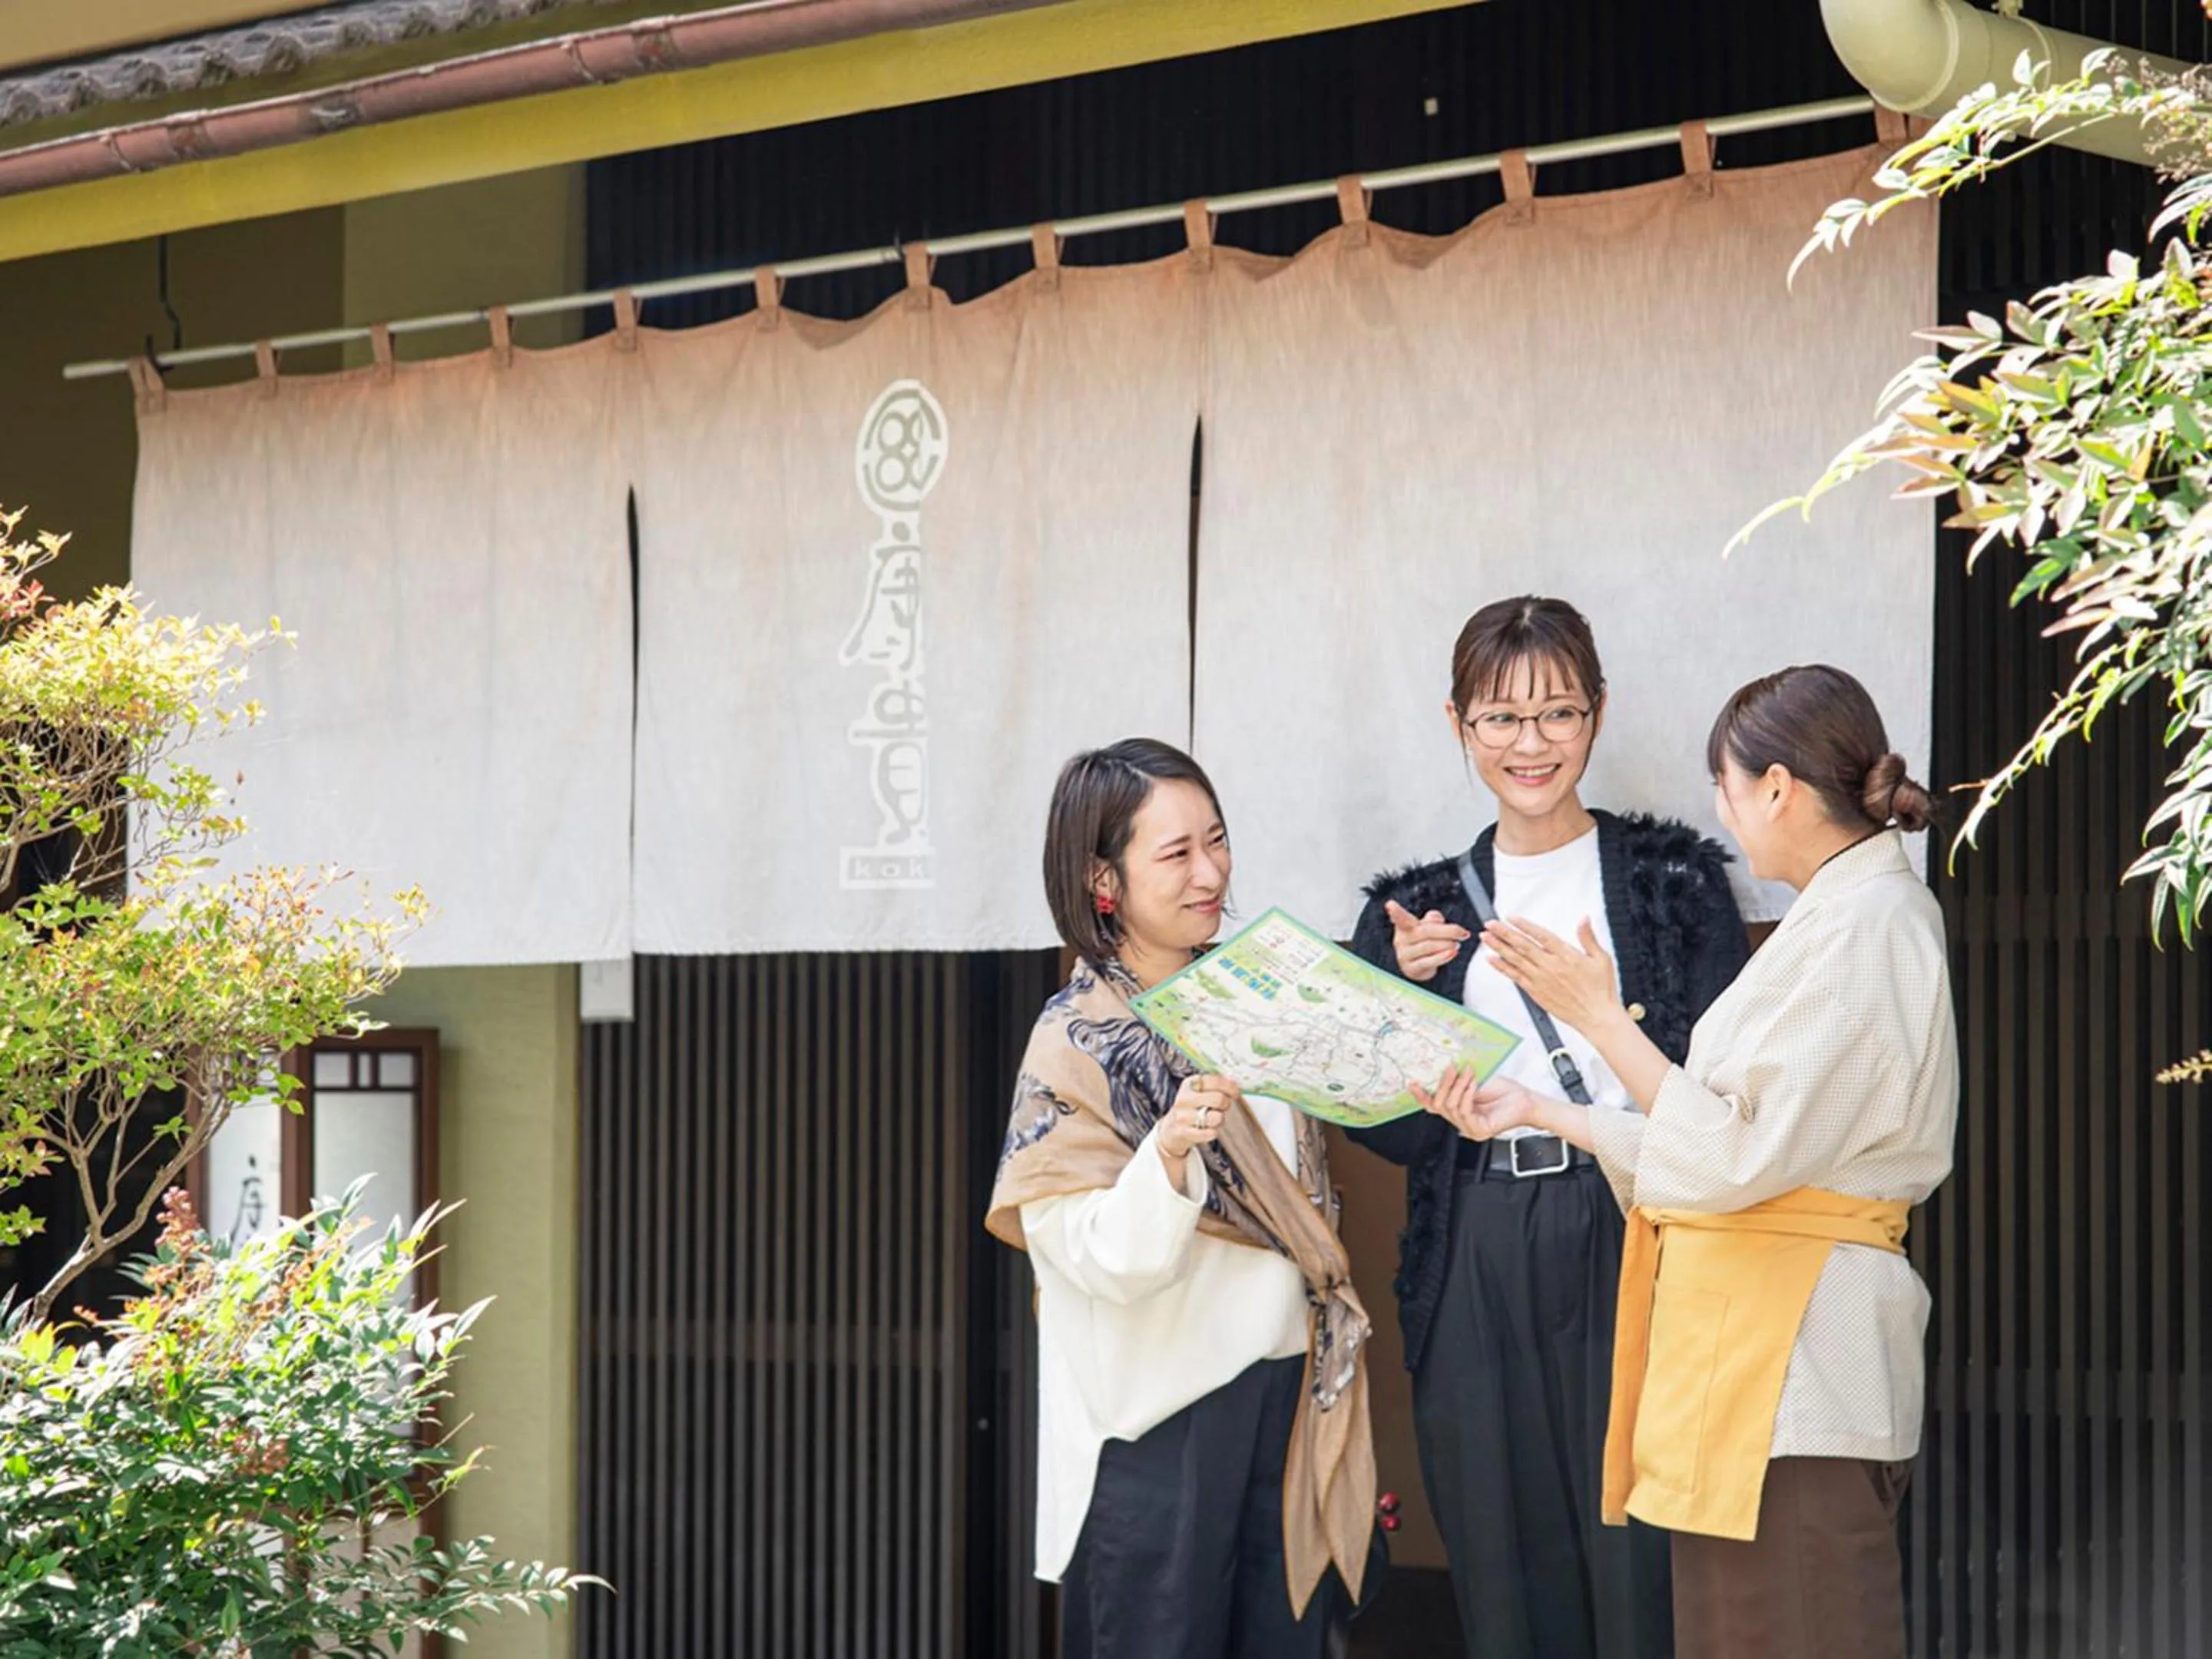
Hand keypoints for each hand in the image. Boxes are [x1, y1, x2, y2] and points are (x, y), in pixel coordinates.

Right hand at [1158, 1074, 1237, 1175]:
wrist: (1171, 1129)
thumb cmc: (1192, 1108)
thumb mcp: (1199, 1092)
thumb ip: (1216, 1085)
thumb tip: (1235, 1082)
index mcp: (1189, 1084)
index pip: (1215, 1081)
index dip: (1230, 1087)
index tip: (1235, 1093)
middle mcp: (1184, 1098)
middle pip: (1218, 1099)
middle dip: (1226, 1104)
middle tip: (1222, 1107)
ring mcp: (1183, 1116)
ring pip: (1216, 1117)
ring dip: (1219, 1119)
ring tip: (1213, 1119)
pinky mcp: (1184, 1132)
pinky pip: (1210, 1133)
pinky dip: (1213, 1132)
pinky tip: (1208, 1130)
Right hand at [1386, 899, 1469, 982]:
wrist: (1418, 966)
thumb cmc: (1423, 942)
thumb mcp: (1428, 927)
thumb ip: (1433, 919)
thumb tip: (1436, 919)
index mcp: (1404, 926)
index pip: (1400, 918)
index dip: (1395, 912)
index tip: (1390, 905)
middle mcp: (1401, 939)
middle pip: (1425, 931)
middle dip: (1448, 931)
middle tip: (1463, 933)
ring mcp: (1404, 955)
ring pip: (1429, 946)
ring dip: (1447, 944)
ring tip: (1457, 944)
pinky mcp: (1411, 968)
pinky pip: (1429, 961)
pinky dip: (1443, 957)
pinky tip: (1452, 953)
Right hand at [1412, 1065, 1546, 1141]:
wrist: (1525, 1101)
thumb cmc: (1504, 1092)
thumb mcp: (1474, 1081)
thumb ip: (1457, 1081)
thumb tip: (1441, 1067)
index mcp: (1457, 1111)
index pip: (1433, 1107)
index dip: (1421, 1096)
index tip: (1414, 1083)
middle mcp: (1461, 1122)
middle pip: (1439, 1106)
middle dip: (1443, 1084)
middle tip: (1451, 1068)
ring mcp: (1469, 1128)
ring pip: (1451, 1107)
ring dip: (1458, 1086)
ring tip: (1467, 1072)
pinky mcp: (1479, 1130)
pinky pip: (1464, 1112)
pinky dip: (1467, 1095)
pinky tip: (1473, 1084)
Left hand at [1479, 915, 1619, 1030]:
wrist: (1596, 1016)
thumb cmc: (1600, 990)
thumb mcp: (1601, 959)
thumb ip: (1588, 937)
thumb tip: (1584, 919)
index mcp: (1566, 955)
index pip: (1541, 936)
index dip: (1524, 926)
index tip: (1511, 918)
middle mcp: (1550, 966)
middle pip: (1522, 946)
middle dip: (1504, 933)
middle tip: (1490, 924)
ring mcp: (1541, 980)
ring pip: (1515, 960)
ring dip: (1498, 947)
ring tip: (1485, 937)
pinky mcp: (1536, 992)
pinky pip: (1515, 977)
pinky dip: (1502, 968)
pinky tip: (1492, 960)